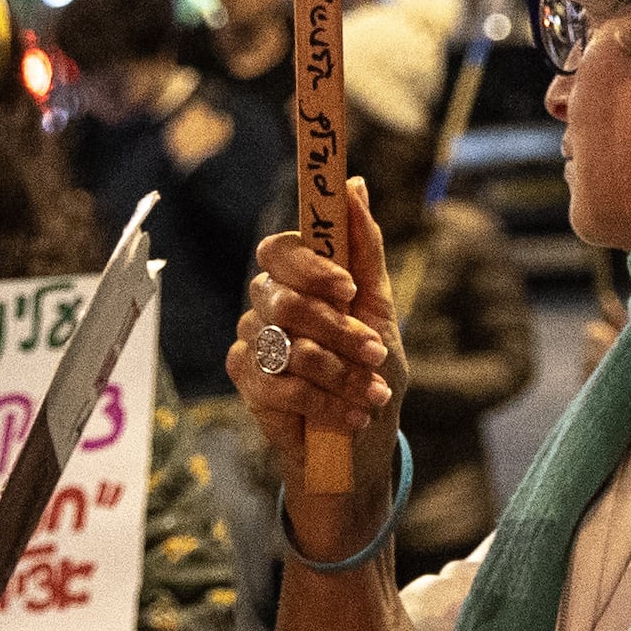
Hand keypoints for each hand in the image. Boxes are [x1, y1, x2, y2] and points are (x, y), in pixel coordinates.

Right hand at [236, 180, 405, 566]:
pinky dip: (322, 402)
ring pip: (285, 346)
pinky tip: (351, 415)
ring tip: (371, 394)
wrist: (362, 444)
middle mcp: (269, 304)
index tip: (347, 289)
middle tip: (375, 355)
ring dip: (338, 374)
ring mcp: (253, 343)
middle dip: (339, 331)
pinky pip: (275, 385)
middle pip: (284, 299)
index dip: (309, 265)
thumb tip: (353, 186)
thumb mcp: (382, 310)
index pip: (279, 250)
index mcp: (300, 278)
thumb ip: (364, 249)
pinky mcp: (248, 384)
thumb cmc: (373, 371)